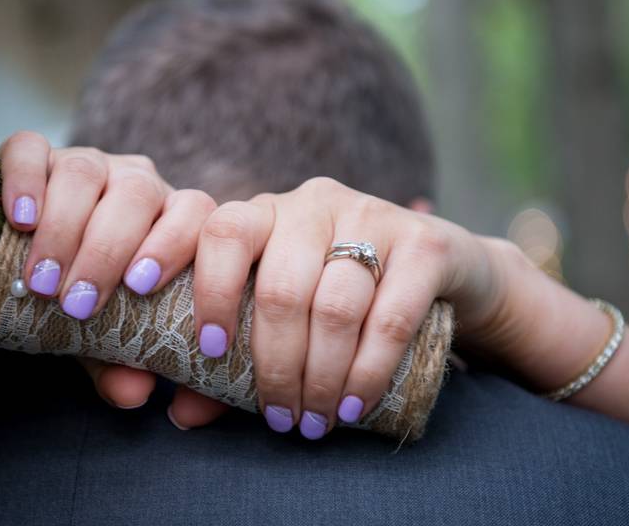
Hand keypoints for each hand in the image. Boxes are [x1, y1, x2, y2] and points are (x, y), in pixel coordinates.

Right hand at [0, 131, 216, 408]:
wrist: (35, 264)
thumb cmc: (85, 300)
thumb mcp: (105, 336)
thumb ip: (121, 360)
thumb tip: (134, 393)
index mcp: (170, 220)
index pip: (194, 214)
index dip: (170, 247)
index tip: (138, 291)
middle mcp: (137, 183)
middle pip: (136, 194)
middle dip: (105, 251)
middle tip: (75, 303)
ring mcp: (89, 162)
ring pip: (85, 171)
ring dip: (63, 228)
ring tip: (42, 280)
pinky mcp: (38, 152)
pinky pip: (31, 148)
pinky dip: (25, 178)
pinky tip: (19, 219)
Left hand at [174, 177, 508, 436]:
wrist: (445, 271)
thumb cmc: (343, 300)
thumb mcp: (285, 318)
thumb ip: (233, 360)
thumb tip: (183, 413)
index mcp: (267, 214)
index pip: (222, 232)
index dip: (210, 292)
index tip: (208, 351)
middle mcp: (313, 205)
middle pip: (280, 289)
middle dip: (274, 367)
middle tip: (280, 418)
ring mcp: (372, 216)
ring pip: (334, 307)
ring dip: (319, 379)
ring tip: (314, 422)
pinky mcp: (424, 244)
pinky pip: (390, 317)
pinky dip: (367, 372)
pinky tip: (351, 407)